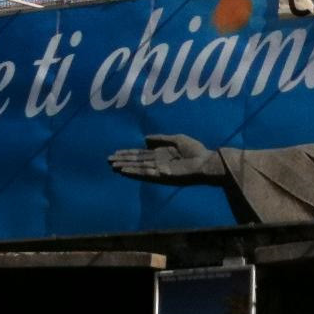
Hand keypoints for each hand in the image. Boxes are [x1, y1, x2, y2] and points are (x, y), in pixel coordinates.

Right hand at [107, 134, 223, 184]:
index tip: (116, 152)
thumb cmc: (195, 150)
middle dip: (123, 160)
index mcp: (161, 153)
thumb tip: (145, 138)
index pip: (141, 153)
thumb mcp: (177, 139)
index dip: (128, 153)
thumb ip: (161, 138)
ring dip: (125, 166)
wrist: (205, 161)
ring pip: (138, 167)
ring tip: (113, 165)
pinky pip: (146, 173)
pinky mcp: (162, 175)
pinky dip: (135, 172)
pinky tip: (125, 171)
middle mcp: (157, 162)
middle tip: (109, 160)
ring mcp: (159, 169)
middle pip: (136, 160)